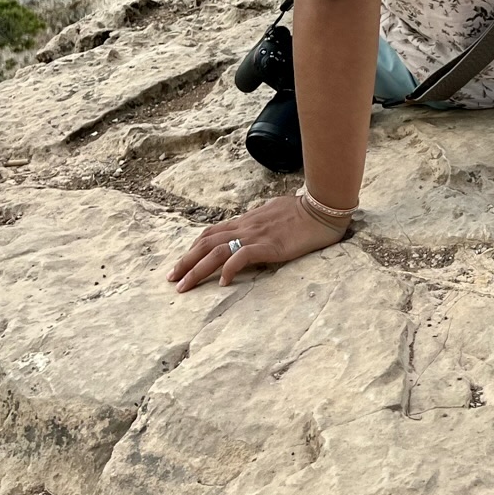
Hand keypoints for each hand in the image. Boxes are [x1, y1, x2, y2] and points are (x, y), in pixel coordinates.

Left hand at [169, 195, 342, 291]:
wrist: (321, 209)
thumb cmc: (302, 211)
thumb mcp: (273, 214)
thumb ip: (259, 223)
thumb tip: (253, 231)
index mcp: (246, 221)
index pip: (211, 233)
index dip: (193, 248)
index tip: (181, 264)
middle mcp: (245, 227)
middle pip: (206, 243)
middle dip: (186, 261)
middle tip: (172, 279)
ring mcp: (255, 235)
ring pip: (216, 251)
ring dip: (197, 269)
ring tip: (185, 286)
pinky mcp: (269, 245)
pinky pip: (242, 256)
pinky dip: (228, 269)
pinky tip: (223, 282)